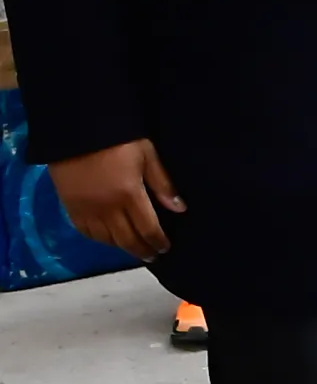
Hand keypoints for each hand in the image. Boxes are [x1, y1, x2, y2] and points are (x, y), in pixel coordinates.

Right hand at [48, 138, 183, 259]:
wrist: (76, 128)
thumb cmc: (117, 139)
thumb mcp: (147, 154)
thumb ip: (162, 183)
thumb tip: (180, 209)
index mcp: (130, 195)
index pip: (148, 229)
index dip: (158, 242)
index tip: (165, 248)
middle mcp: (108, 208)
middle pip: (127, 240)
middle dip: (141, 250)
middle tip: (151, 255)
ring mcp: (87, 209)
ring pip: (106, 239)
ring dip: (121, 247)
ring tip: (132, 248)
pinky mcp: (70, 206)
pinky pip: (85, 231)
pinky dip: (99, 239)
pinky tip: (107, 238)